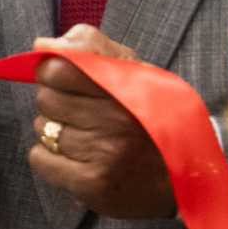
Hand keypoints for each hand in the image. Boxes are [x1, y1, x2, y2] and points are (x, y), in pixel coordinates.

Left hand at [29, 26, 175, 217]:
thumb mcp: (134, 71)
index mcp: (128, 88)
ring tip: (88, 137)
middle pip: (47, 99)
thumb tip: (41, 45)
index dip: (52, 72)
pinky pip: (40, 159)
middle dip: (58, 102)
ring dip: (56, 131)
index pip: (58, 70)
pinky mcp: (93, 184)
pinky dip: (50, 158)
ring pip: (43, 128)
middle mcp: (117, 121)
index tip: (62, 78)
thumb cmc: (151, 115)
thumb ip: (88, 48)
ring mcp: (105, 154)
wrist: (187, 173)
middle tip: (84, 112)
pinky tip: (77, 158)